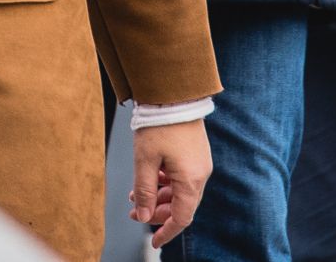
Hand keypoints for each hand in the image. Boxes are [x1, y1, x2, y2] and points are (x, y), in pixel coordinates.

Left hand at [129, 119, 210, 246]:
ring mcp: (200, 163)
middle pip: (181, 205)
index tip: (154, 242)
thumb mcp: (145, 161)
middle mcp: (200, 174)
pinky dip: (166, 182)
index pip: (182, 218)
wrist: (174, 94)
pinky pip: (183, 177)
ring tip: (137, 193)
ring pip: (180, 191)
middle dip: (157, 212)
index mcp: (190, 180)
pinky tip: (150, 177)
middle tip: (134, 211)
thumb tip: (143, 217)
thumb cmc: (160, 124)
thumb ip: (145, 192)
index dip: (166, 231)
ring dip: (160, 196)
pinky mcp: (196, 153)